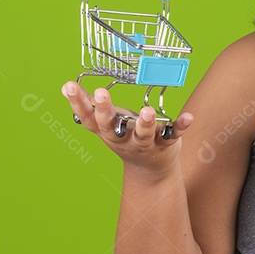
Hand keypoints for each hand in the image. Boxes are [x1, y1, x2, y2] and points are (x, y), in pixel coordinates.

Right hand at [62, 81, 192, 173]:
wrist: (150, 168)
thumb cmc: (125, 136)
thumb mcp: (107, 124)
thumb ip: (90, 106)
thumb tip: (66, 86)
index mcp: (107, 132)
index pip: (88, 119)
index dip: (77, 103)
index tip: (69, 85)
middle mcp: (123, 139)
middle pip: (112, 128)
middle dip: (105, 111)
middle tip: (101, 93)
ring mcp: (144, 144)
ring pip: (143, 136)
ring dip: (144, 124)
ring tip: (146, 110)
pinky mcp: (165, 144)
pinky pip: (173, 135)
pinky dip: (180, 127)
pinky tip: (188, 117)